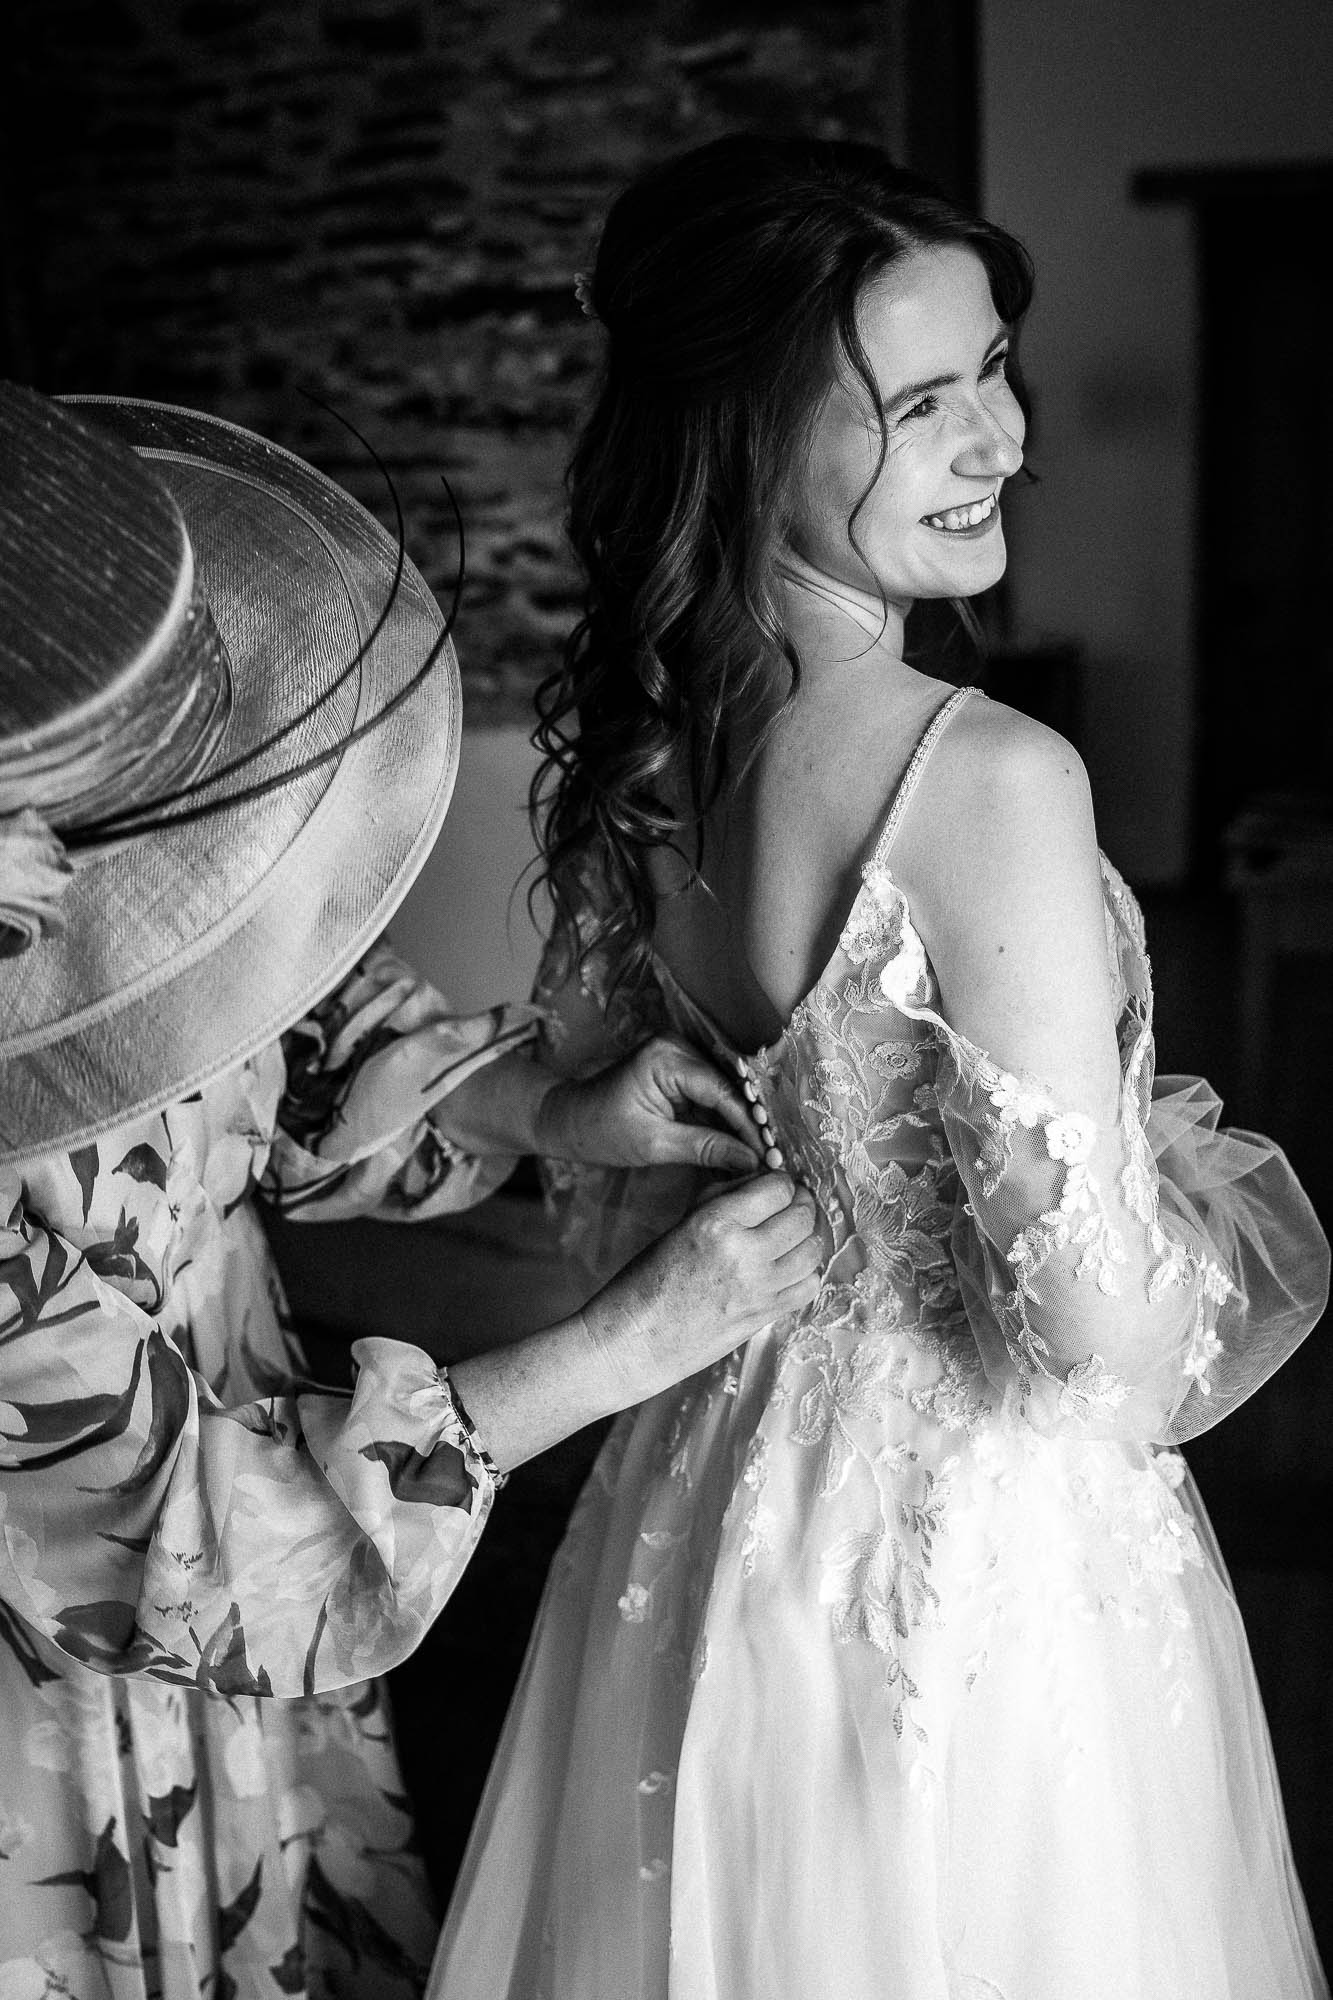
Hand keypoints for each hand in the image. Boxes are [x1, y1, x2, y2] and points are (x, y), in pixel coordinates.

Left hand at [535, 1034, 763, 1175]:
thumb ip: (705, 1148)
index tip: (771, 1155)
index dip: (749, 1125)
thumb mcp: (654, 1145)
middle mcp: (676, 1046)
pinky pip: (710, 1094)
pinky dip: (724, 1119)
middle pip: (727, 1087)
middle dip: (750, 1124)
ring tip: (764, 1154)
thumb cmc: (601, 1132)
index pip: (721, 1091)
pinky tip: (743, 1144)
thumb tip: (752, 1161)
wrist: (569, 1121)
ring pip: (723, 1092)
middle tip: (776, 1157)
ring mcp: (679, 1054)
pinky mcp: (680, 1068)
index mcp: (665, 1058)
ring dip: (741, 1123)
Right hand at [581, 1172, 823, 1406]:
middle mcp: (744, 1252)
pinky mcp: (766, 1316)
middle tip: (791, 1206)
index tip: (777, 1187)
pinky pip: (809, 1285)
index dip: (781, 1183)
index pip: (776, 1188)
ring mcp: (759, 1288)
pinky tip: (790, 1268)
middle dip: (800, 1205)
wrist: (636, 1339)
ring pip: (812, 1250)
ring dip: (807, 1237)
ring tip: (793, 1236)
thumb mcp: (682, 1223)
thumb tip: (763, 1181)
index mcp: (717, 1222)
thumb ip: (725, 1198)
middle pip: (801, 1217)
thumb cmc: (648, 1279)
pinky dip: (806, 1272)